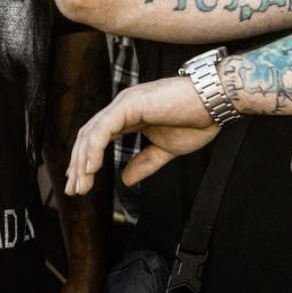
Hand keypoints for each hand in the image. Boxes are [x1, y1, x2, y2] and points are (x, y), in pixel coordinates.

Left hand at [68, 75, 220, 193]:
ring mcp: (124, 103)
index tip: (81, 184)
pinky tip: (92, 168)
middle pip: (88, 136)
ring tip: (82, 185)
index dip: (86, 161)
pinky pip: (104, 128)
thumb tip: (125, 180)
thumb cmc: (197, 120)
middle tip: (75, 190)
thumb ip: (145, 163)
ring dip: (82, 161)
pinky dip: (94, 149)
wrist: (215, 102)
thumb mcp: (166, 150)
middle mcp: (122, 107)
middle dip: (78, 165)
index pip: (98, 138)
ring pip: (92, 133)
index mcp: (130, 115)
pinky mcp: (130, 103)